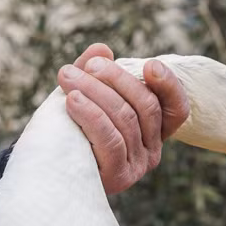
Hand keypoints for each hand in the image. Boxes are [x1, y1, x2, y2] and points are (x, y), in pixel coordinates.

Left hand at [58, 43, 190, 194]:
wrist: (49, 167)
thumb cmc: (70, 128)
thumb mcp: (84, 95)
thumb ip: (95, 72)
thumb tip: (102, 48)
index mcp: (153, 129)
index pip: (176, 107)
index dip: (168, 85)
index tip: (150, 65)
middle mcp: (152, 149)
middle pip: (146, 106)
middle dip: (116, 79)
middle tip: (88, 65)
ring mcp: (137, 165)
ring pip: (125, 119)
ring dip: (95, 92)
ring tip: (68, 77)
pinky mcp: (118, 177)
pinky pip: (110, 140)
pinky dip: (91, 115)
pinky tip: (71, 100)